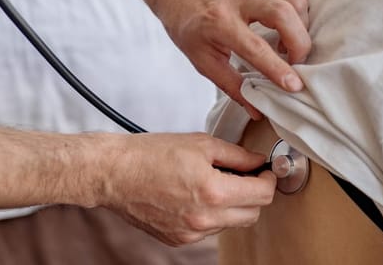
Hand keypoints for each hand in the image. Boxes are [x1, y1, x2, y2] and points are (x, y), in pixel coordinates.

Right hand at [98, 133, 276, 245]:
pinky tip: (194, 196)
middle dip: (254, 194)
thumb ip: (236, 155)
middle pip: (252, 214)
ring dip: (231, 206)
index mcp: (213, 192)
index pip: (262, 195)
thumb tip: (258, 162)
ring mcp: (191, 233)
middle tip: (244, 175)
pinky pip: (208, 229)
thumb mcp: (200, 143)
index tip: (265, 172)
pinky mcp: (178, 239)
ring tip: (212, 182)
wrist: (114, 173)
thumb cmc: (150, 154)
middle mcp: (204, 218)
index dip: (269, 180)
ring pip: (230, 224)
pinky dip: (210, 215)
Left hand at [153, 0, 310, 119]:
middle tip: (295, 62)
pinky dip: (300, 10)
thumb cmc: (187, 24)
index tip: (294, 86)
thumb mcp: (201, 59)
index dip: (278, 69)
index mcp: (219, 22)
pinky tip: (289, 26)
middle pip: (284, 13)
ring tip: (287, 45)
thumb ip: (231, 85)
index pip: (256, 47)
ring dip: (301, 26)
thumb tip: (257, 110)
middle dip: (300, 43)